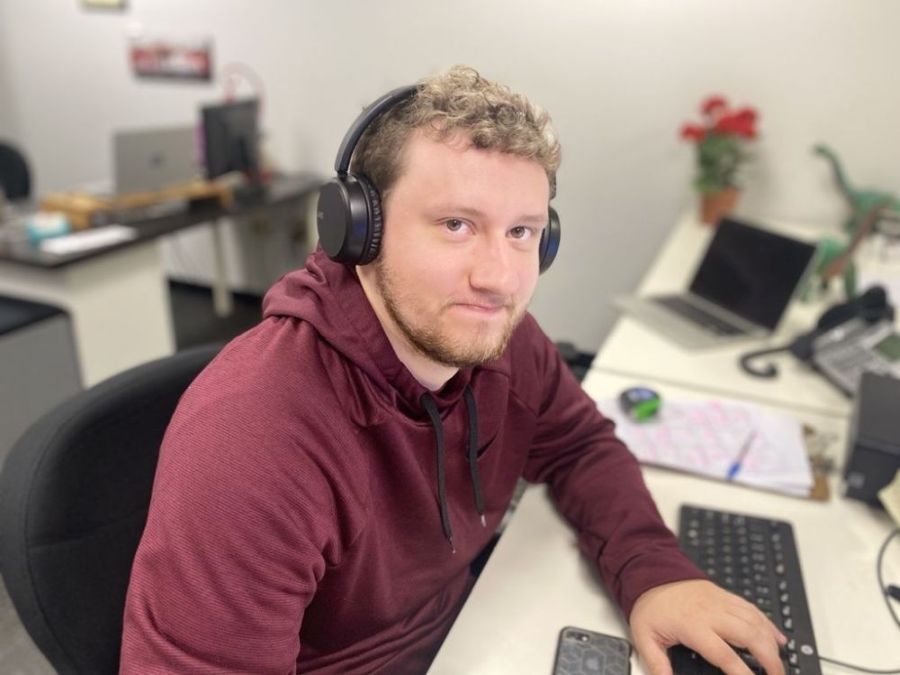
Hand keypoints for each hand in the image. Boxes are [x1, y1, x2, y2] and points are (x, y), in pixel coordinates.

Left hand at [629, 579, 786, 674]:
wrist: (652, 573)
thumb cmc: (650, 606)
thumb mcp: (644, 637)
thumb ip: (656, 663)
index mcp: (692, 625)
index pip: (723, 653)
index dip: (741, 672)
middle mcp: (711, 613)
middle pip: (748, 635)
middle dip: (768, 658)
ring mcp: (721, 602)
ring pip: (755, 621)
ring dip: (771, 643)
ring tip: (779, 663)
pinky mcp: (726, 596)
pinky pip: (753, 609)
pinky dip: (768, 624)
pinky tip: (778, 638)